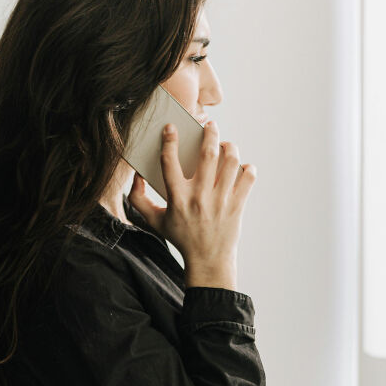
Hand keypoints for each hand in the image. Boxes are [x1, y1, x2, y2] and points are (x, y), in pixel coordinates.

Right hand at [127, 121, 256, 274]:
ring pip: (231, 161)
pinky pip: (248, 177)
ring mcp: (221, 201)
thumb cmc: (180, 237)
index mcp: (177, 199)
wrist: (207, 260)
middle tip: (209, 125)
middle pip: (208, 155)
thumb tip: (136, 176)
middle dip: (209, 133)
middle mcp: (199, 198)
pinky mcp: (238, 205)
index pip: (169, 163)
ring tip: (225, 144)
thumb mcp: (153, 221)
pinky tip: (240, 166)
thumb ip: (138, 199)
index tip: (171, 127)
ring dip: (229, 146)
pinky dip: (247, 167)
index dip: (169, 141)